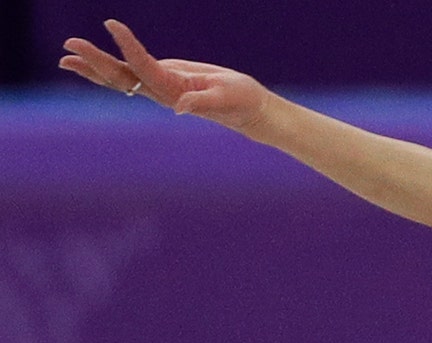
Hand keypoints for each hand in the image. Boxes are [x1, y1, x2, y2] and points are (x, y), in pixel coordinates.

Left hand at [60, 21, 269, 133]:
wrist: (247, 110)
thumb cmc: (241, 102)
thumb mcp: (225, 99)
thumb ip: (203, 103)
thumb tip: (180, 108)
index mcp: (172, 91)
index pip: (143, 66)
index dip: (127, 46)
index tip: (111, 23)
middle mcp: (158, 91)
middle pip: (120, 76)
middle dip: (94, 61)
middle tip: (69, 45)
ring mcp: (157, 86)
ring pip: (119, 78)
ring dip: (92, 67)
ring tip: (65, 59)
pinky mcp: (160, 79)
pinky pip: (128, 74)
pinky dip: (107, 67)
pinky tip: (92, 63)